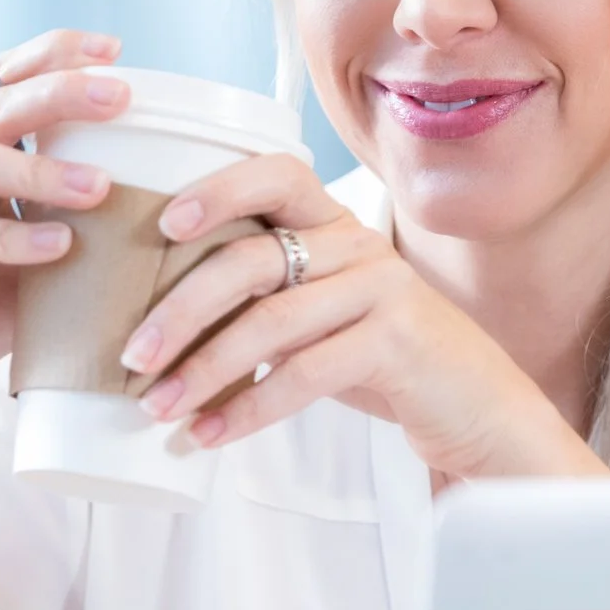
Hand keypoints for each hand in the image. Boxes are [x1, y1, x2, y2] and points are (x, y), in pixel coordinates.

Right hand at [0, 29, 129, 461]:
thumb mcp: (31, 268)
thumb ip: (72, 230)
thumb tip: (159, 211)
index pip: (1, 85)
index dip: (52, 59)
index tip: (113, 51)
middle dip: (58, 95)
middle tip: (118, 95)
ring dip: (37, 171)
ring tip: (100, 187)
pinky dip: (5, 237)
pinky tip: (54, 248)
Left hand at [118, 155, 605, 480]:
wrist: (477, 409)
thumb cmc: (383, 360)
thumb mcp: (322, 315)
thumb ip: (264, 301)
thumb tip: (156, 326)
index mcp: (333, 225)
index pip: (274, 175)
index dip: (217, 189)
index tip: (162, 225)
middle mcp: (357, 245)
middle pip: (251, 258)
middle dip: (179, 308)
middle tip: (131, 354)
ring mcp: (382, 290)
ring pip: (270, 321)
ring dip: (203, 370)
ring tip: (156, 406)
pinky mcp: (398, 342)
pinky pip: (305, 373)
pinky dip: (248, 409)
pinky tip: (209, 435)